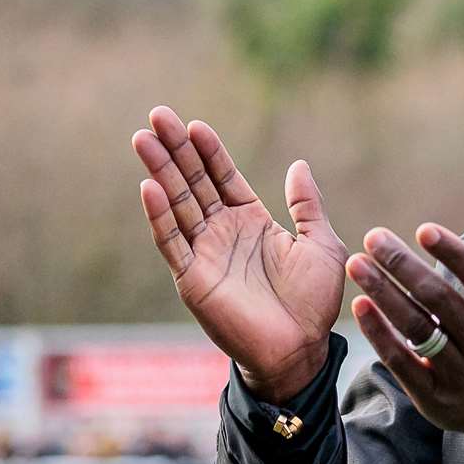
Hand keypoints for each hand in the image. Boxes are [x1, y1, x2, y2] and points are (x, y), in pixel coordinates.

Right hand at [132, 106, 346, 401]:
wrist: (301, 349)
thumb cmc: (313, 302)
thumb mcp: (320, 243)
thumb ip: (306, 205)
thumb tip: (299, 164)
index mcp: (251, 221)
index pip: (223, 177)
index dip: (209, 151)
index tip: (195, 124)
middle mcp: (223, 233)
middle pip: (194, 182)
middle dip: (176, 149)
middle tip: (157, 114)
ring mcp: (205, 254)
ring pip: (177, 204)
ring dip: (160, 171)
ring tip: (143, 137)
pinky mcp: (193, 278)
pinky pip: (172, 242)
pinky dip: (160, 215)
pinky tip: (150, 186)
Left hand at [345, 192, 463, 461]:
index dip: (454, 255)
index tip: (424, 229)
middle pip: (441, 303)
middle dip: (404, 268)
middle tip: (374, 238)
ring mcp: (462, 376)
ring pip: (417, 331)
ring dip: (384, 295)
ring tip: (357, 264)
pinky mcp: (436, 399)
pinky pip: (402, 363)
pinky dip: (379, 335)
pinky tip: (360, 307)